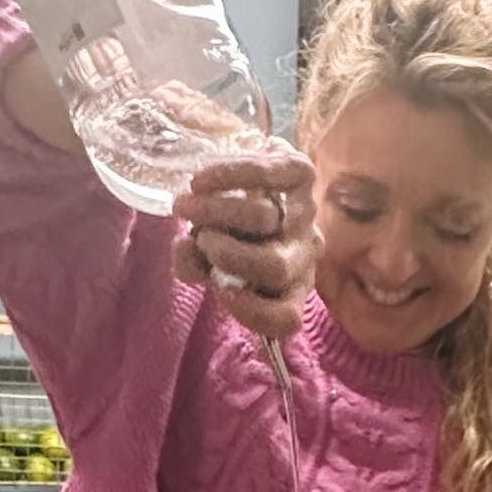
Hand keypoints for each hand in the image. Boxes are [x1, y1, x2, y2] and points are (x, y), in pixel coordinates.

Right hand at [173, 143, 319, 340]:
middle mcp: (303, 254)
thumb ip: (192, 264)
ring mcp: (305, 213)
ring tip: (189, 206)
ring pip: (264, 218)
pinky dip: (227, 176)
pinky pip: (268, 173)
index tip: (218, 290)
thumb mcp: (204, 260)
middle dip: (227, 254)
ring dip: (215, 212)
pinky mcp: (301, 173)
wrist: (237, 179)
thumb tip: (186, 247)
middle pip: (275, 267)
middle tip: (200, 238)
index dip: (251, 311)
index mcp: (287, 288)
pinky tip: (199, 182)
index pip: (286, 318)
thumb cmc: (223, 232)